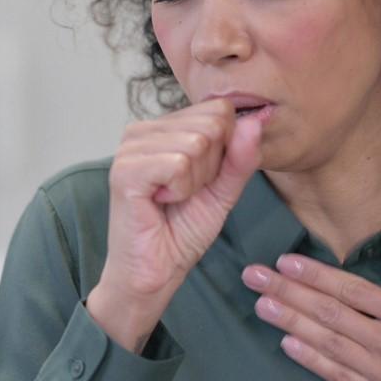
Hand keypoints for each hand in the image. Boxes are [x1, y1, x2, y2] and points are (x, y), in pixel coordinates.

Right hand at [102, 98, 262, 303]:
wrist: (157, 270)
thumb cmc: (182, 229)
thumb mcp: (224, 189)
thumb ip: (241, 156)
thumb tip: (255, 121)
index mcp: (165, 126)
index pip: (220, 110)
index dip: (225, 150)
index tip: (201, 179)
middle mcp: (143, 129)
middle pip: (212, 124)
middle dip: (211, 167)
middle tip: (185, 193)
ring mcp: (131, 147)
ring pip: (197, 143)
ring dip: (195, 182)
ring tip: (172, 198)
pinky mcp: (125, 169)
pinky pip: (179, 163)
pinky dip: (181, 190)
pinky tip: (160, 201)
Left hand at [240, 225, 380, 380]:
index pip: (356, 291)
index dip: (318, 275)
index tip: (288, 261)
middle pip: (331, 314)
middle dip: (290, 293)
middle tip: (255, 277)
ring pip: (328, 344)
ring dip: (291, 323)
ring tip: (261, 305)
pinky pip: (340, 379)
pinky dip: (312, 362)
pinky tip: (288, 346)